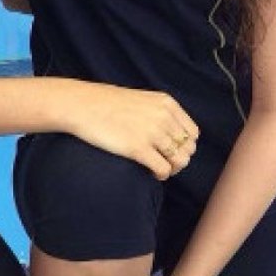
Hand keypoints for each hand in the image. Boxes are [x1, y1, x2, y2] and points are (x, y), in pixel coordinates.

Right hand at [66, 81, 198, 179]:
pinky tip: (148, 172)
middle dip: (178, 159)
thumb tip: (175, 138)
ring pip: (180, 162)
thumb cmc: (108, 104)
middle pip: (188, 149)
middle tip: (162, 162)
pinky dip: (159, 175)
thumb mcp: (143, 100)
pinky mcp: (138, 148)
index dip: (184, 146)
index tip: (170, 151)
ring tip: (156, 167)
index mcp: (167, 103)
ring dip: (170, 169)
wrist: (82, 105)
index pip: (193, 133)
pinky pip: (163, 170)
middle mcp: (164, 117)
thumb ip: (161, 114)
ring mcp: (152, 132)